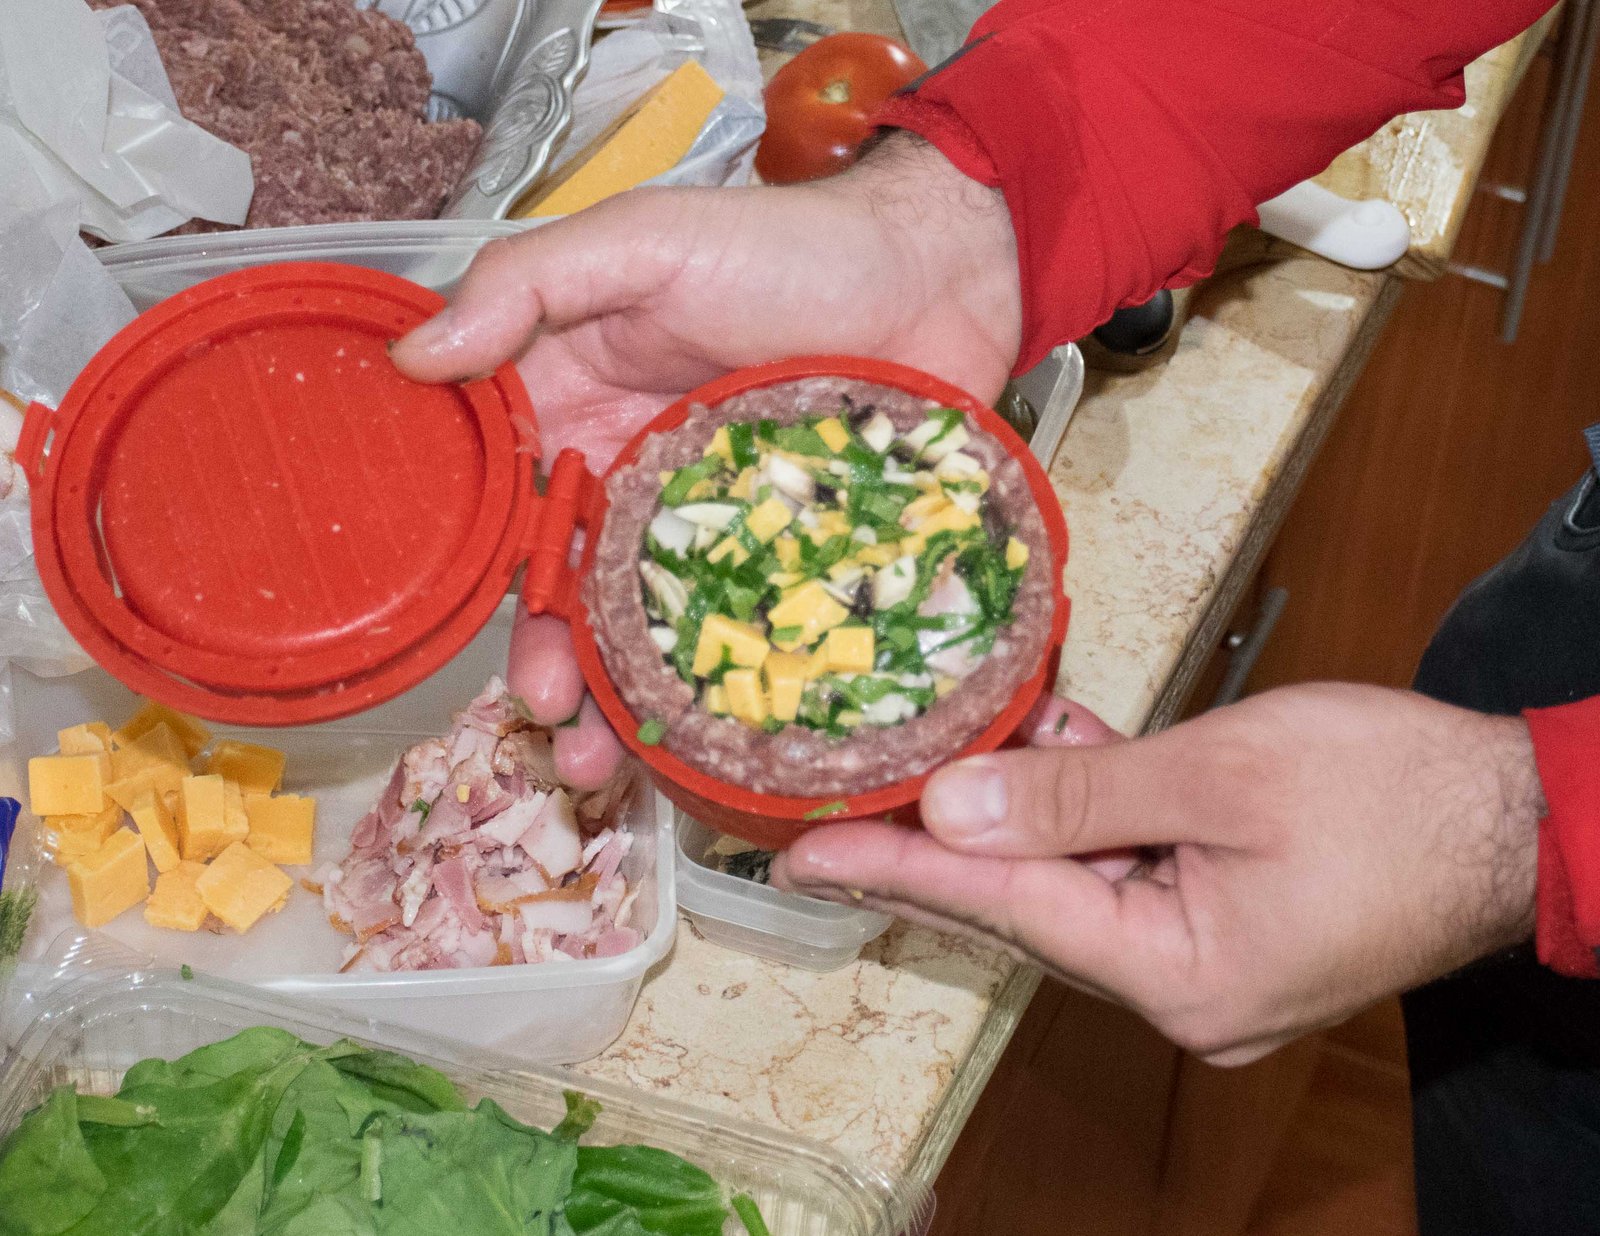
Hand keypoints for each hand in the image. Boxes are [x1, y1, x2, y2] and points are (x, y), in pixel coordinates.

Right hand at [390, 134, 1019, 782]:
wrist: (943, 275)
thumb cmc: (792, 249)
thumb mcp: (644, 243)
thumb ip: (530, 285)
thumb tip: (415, 355)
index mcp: (582, 413)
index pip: (504, 509)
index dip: (479, 575)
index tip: (456, 636)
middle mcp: (638, 486)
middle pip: (569, 595)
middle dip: (544, 665)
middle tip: (545, 718)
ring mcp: (718, 537)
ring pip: (647, 635)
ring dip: (615, 705)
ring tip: (601, 765)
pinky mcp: (791, 569)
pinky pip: (744, 642)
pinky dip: (717, 699)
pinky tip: (704, 751)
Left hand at [773, 684, 1545, 1064]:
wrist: (1524, 818)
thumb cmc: (1394, 790)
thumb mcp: (1219, 773)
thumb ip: (1077, 794)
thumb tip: (953, 810)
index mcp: (1178, 974)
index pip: (1001, 909)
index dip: (894, 869)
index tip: (800, 853)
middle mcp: (1181, 991)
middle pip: (1029, 903)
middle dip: (940, 840)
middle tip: (835, 805)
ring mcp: (1207, 966)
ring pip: (1077, 879)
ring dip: (1024, 807)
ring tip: (949, 745)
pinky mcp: (1228, 927)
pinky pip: (1131, 870)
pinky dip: (1092, 808)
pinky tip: (1054, 742)